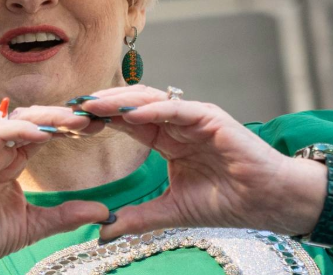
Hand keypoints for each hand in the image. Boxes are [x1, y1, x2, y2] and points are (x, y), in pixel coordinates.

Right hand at [0, 107, 108, 274]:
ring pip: (18, 120)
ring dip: (49, 118)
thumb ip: (67, 214)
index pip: (43, 133)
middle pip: (33, 120)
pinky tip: (45, 134)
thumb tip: (103, 212)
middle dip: (64, 117)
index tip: (99, 127)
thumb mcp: (37, 224)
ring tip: (77, 122)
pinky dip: (22, 129)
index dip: (69, 128)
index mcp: (11, 160)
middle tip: (95, 118)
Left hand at [77, 86, 319, 239]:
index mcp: (165, 139)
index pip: (123, 123)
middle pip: (130, 106)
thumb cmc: (227, 202)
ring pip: (149, 101)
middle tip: (68, 108)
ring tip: (90, 106)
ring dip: (118, 102)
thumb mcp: (171, 211)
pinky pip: (176, 109)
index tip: (65, 124)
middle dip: (99, 105)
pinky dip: (153, 110)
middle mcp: (176, 122)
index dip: (96, 121)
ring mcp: (193, 116)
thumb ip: (138, 217)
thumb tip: (104, 232)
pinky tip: (129, 115)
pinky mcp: (211, 117)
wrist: (267, 202)